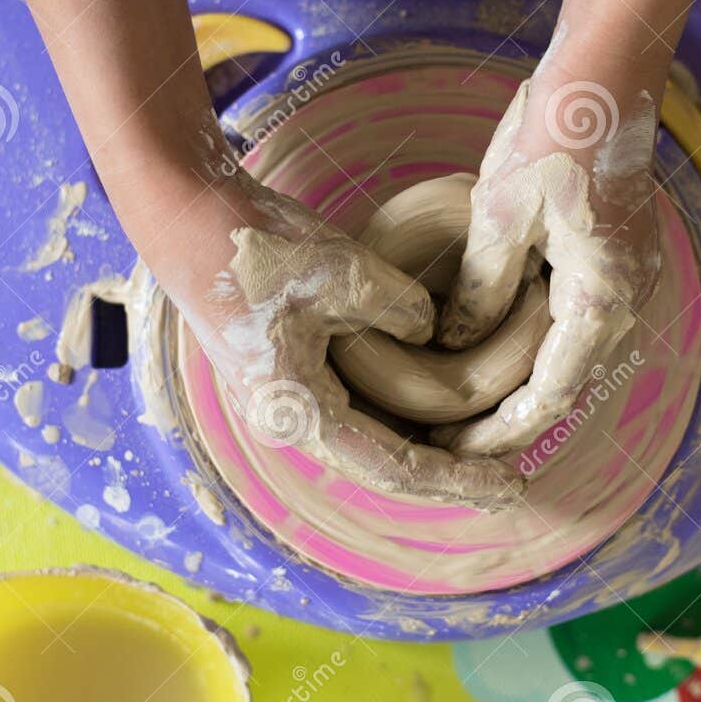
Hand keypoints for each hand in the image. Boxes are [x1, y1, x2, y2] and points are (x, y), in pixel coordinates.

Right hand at [154, 167, 523, 512]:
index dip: (458, 480)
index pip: (395, 467)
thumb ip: (400, 309)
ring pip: (372, 439)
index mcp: (300, 412)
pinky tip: (441, 403)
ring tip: (487, 447)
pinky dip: (402, 413)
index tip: (512, 484)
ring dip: (428, 445)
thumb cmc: (256, 248)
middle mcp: (293, 420)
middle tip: (512, 476)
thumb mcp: (342, 273)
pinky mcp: (290, 371)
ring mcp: (289, 397)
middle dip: (449, 473)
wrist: (188, 217)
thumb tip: (434, 334)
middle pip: (385, 466)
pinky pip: (358, 408)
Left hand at [434, 76, 661, 456]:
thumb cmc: (557, 132)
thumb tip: (453, 345)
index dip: (503, 430)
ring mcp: (630, 275)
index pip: (553, 394)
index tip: (457, 451)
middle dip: (512, 417)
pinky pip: (580, 320)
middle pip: (569, 383)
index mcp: (603, 298)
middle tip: (453, 441)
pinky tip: (499, 350)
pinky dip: (541, 346)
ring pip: (576, 354)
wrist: (608, 69)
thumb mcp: (501, 214)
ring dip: (527, 384)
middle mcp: (628, 297)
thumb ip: (480, 289)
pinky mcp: (619, 255)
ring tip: (470, 409)